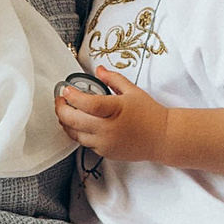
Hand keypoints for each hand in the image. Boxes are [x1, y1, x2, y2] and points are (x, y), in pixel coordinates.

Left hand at [53, 64, 167, 162]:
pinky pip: (85, 143)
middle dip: (61, 110)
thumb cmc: (150, 114)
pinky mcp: (105, 153)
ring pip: (75, 134)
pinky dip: (79, 133)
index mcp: (115, 110)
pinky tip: (81, 124)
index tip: (65, 90)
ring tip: (66, 112)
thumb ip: (113, 78)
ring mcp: (105, 143)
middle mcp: (108, 128)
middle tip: (60, 101)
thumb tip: (98, 69)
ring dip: (67, 123)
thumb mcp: (132, 90)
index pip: (87, 104)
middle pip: (74, 121)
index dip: (72, 97)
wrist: (162, 138)